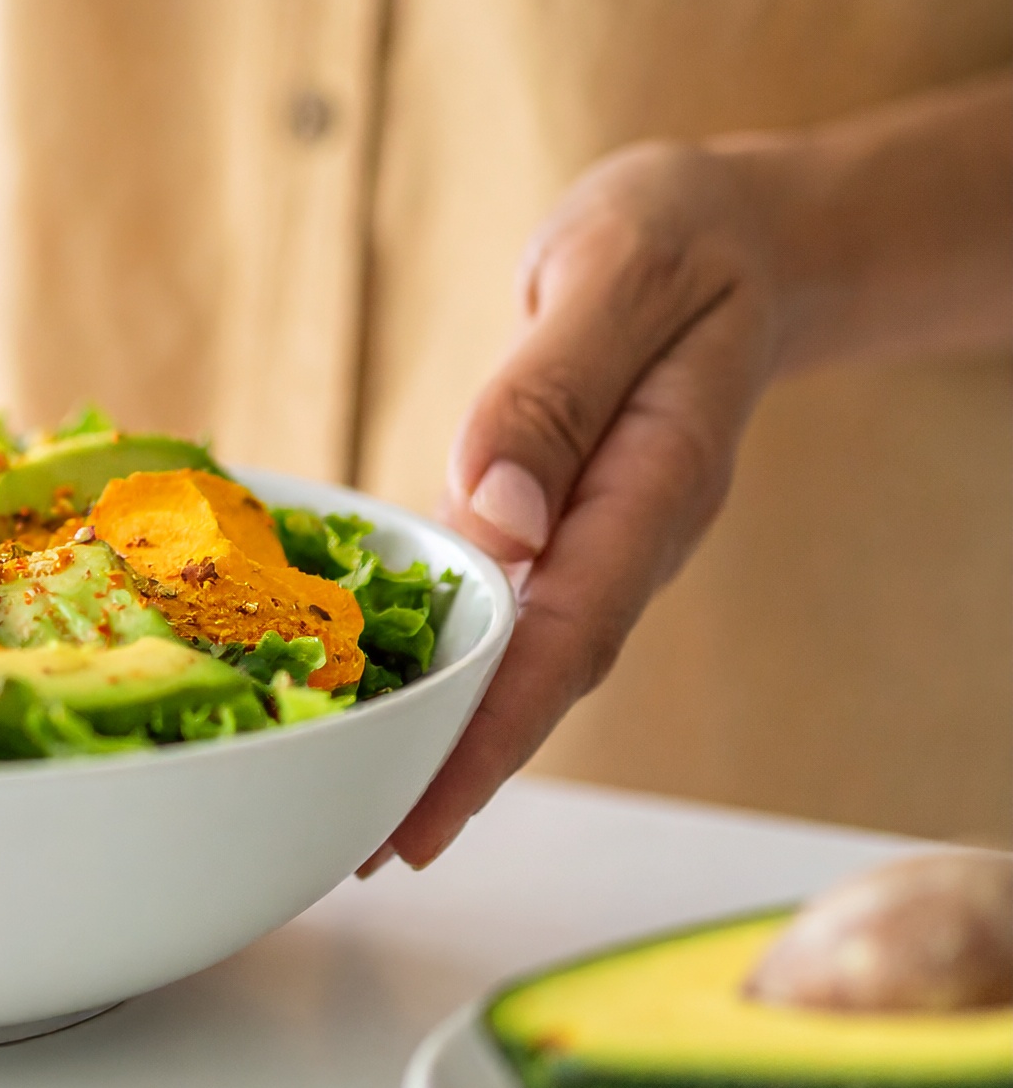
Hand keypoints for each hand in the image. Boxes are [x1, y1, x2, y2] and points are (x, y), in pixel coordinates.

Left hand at [375, 141, 785, 870]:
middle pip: (542, 674)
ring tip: (354, 814)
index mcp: (656, 480)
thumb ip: (553, 391)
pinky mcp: (558, 517)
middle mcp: (628, 531)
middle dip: (456, 769)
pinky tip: (379, 699)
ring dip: (446, 733)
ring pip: (520, 653)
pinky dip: (444, 657)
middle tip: (361, 853)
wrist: (732, 233)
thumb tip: (492, 510)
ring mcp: (596, 532)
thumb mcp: (615, 274)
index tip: (425, 813)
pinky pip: (500, 602)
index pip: (570, 631)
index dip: (492, 732)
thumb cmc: (677, 239)